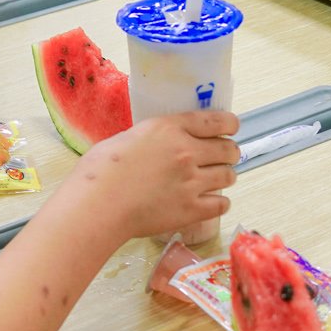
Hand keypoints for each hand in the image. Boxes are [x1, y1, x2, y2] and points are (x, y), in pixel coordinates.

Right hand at [74, 112, 239, 243]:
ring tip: (217, 179)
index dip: (230, 124)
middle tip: (224, 157)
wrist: (99, 203)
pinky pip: (222, 204)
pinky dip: (220, 203)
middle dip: (229, 152)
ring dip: (225, 176)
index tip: (232, 128)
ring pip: (229, 176)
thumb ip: (154, 138)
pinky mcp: (192, 210)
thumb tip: (160, 145)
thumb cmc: (101, 169)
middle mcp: (187, 151)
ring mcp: (192, 182)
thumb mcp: (130, 137)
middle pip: (228, 149)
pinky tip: (212, 202)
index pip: (216, 120)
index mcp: (170, 128)